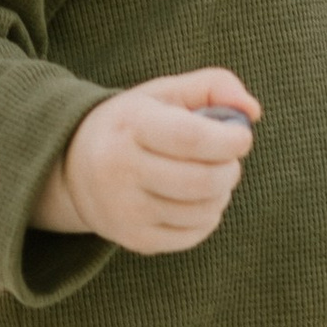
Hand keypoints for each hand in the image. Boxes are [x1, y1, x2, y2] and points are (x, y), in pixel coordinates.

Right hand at [34, 70, 258, 254]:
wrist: (73, 167)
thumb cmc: (134, 123)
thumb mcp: (164, 92)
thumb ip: (212, 86)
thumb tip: (252, 112)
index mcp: (130, 126)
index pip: (190, 138)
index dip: (229, 140)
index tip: (242, 137)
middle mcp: (121, 171)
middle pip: (202, 181)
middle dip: (230, 170)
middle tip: (227, 159)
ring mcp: (125, 211)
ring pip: (202, 212)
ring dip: (221, 194)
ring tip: (210, 177)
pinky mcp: (134, 239)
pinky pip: (193, 235)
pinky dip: (207, 217)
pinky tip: (196, 200)